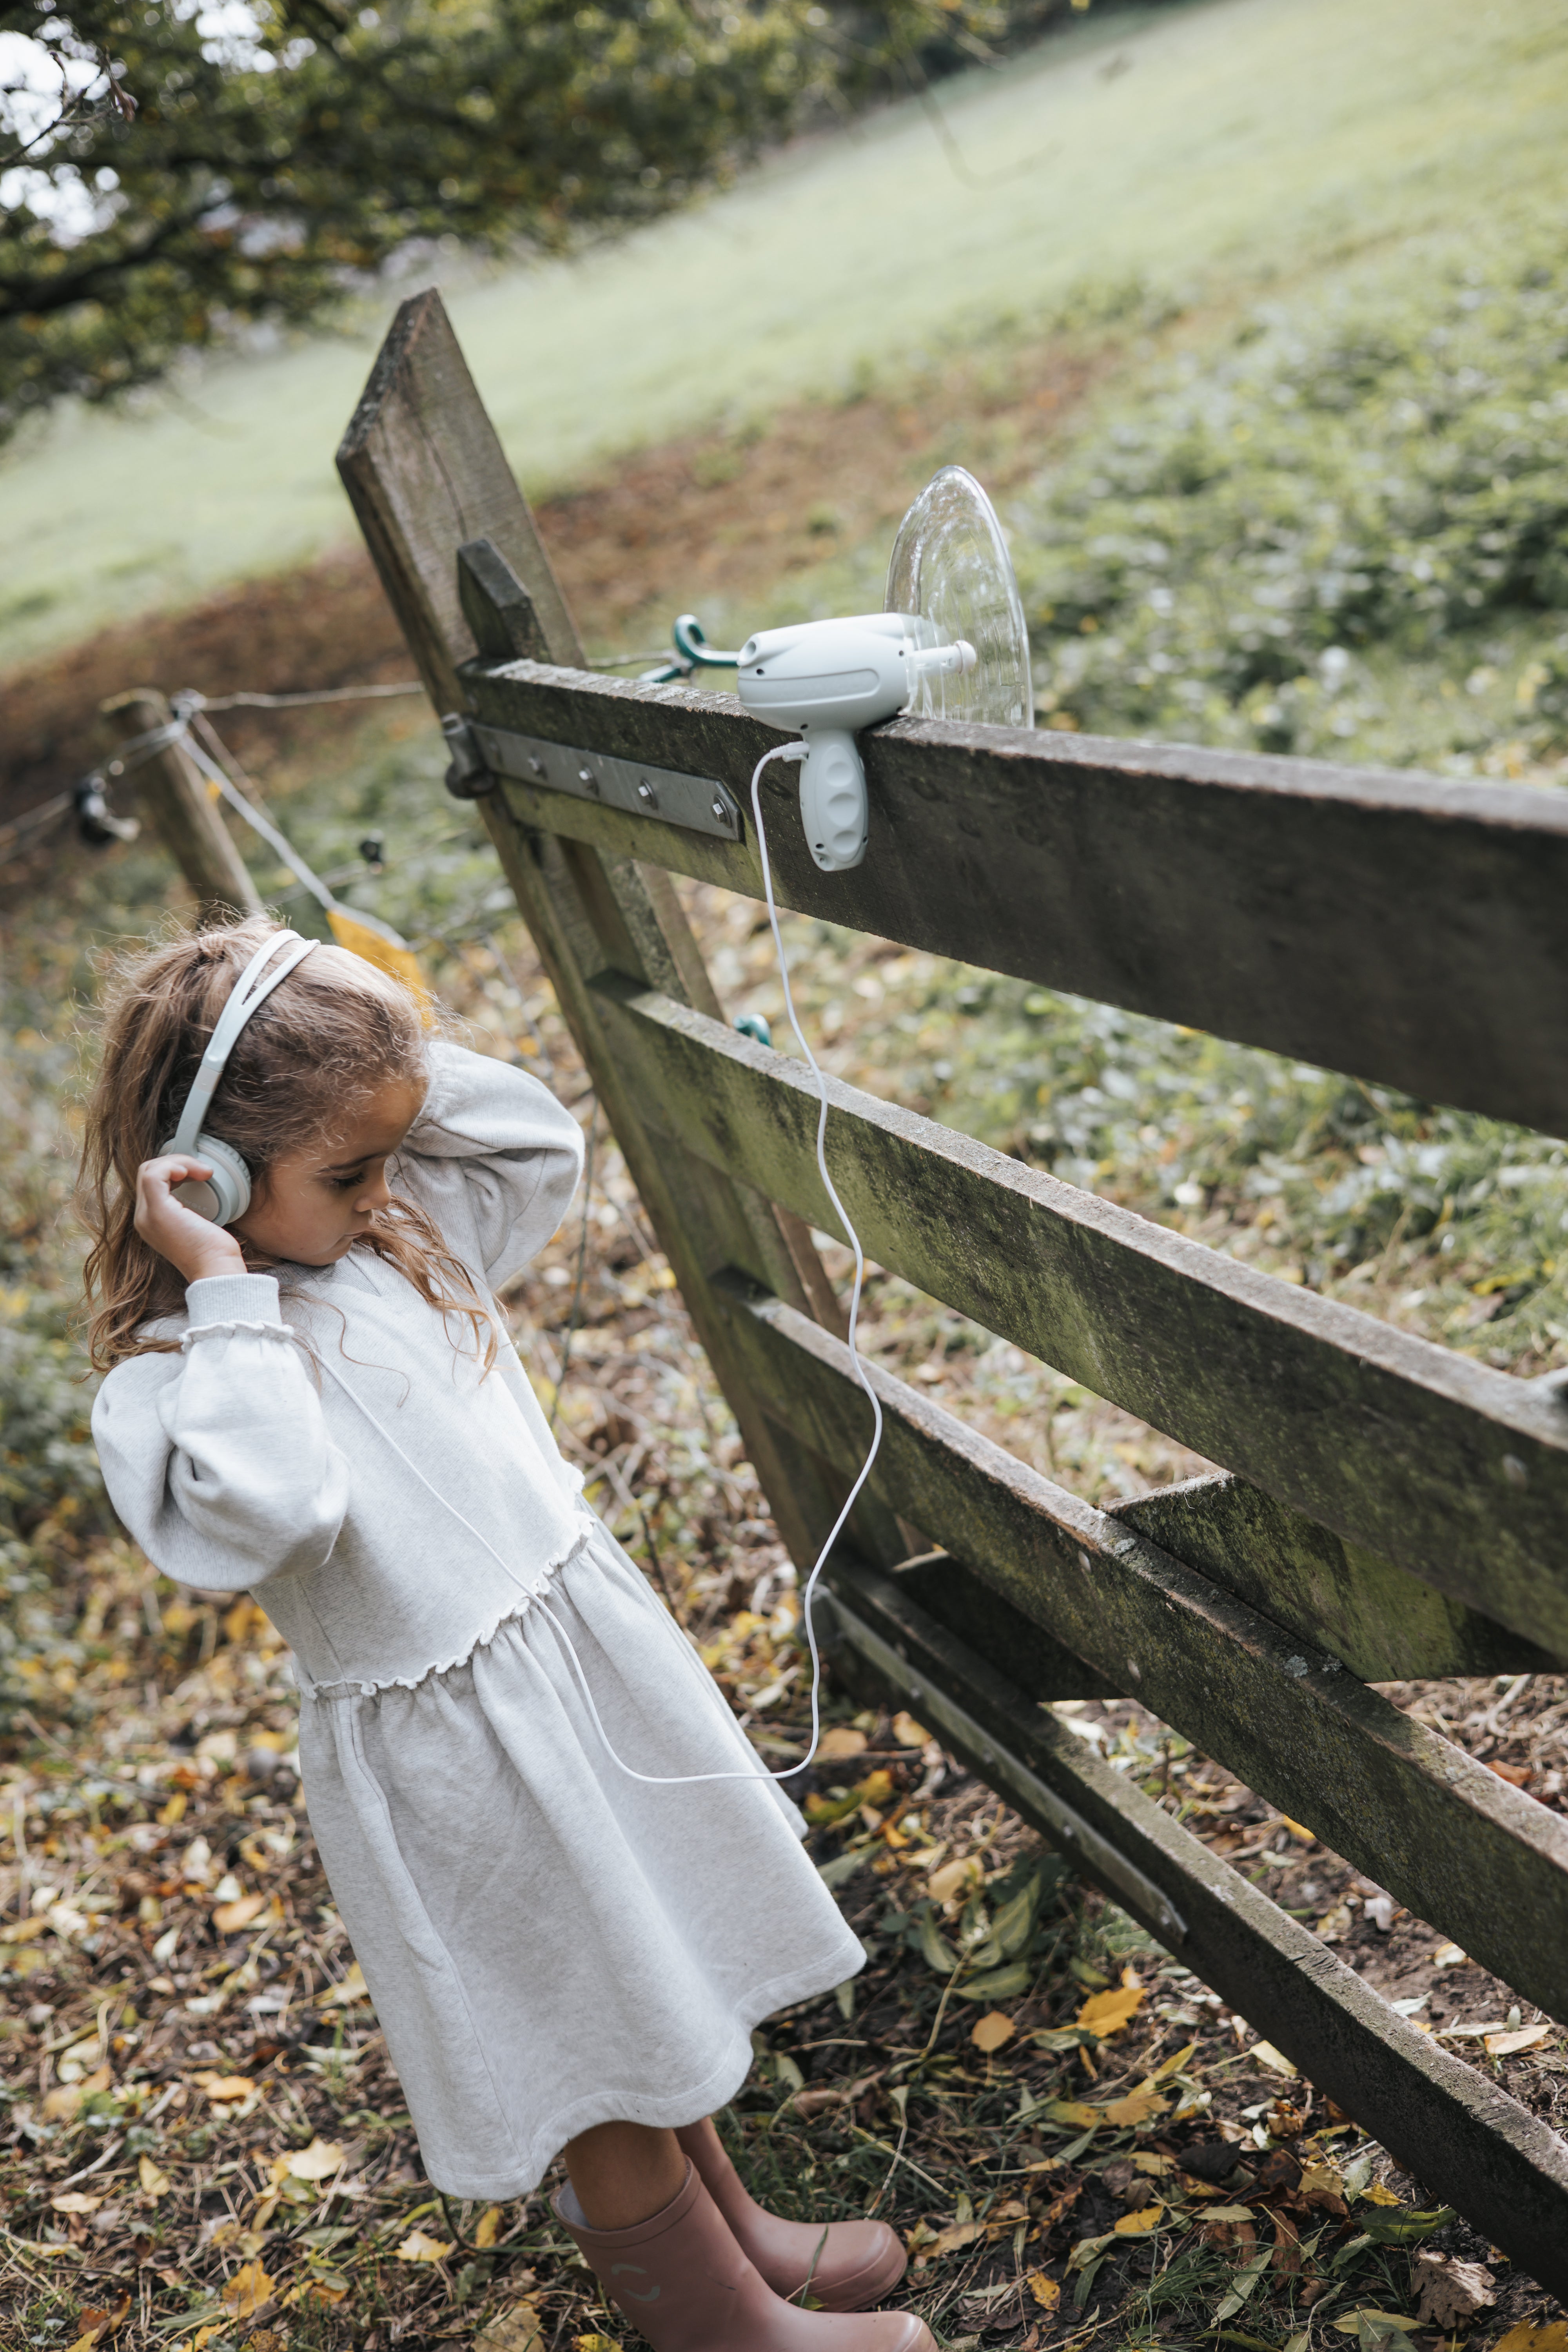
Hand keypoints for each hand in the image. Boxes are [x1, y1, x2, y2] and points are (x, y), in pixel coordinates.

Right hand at [134, 1156, 246, 1285]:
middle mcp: (143, 1219)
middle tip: (203, 1171)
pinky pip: (154, 1175)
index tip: (200, 1174)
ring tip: (203, 1172)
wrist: (216, 1270)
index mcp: (151, 1221)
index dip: (173, 1170)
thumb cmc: (214, 1251)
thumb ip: (189, 1207)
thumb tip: (200, 1184)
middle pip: (147, 1173)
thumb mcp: (197, 1223)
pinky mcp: (157, 1212)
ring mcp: (147, 1216)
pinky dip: (175, 1166)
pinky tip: (193, 1172)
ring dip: (179, 1162)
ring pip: (149, 1170)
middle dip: (176, 1163)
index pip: (151, 1183)